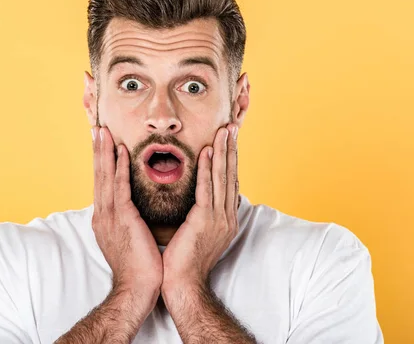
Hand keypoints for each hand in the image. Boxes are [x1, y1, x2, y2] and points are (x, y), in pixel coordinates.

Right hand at [91, 126, 162, 310]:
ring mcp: (109, 217)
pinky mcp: (122, 219)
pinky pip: (120, 187)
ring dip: (105, 152)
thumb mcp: (129, 239)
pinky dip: (119, 168)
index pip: (102, 185)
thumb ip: (128, 221)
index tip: (102, 144)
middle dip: (98, 151)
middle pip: (99, 176)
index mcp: (104, 220)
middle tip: (97, 129)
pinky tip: (121, 151)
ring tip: (104, 131)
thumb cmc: (139, 267)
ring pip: (105, 177)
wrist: (138, 289)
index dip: (101, 163)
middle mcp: (102, 215)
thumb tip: (134, 209)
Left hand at [161, 123, 239, 295]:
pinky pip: (206, 189)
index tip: (228, 140)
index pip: (229, 183)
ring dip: (223, 152)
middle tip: (231, 127)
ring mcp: (219, 219)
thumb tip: (200, 199)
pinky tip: (207, 152)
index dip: (229, 160)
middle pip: (230, 176)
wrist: (182, 286)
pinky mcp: (205, 221)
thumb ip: (202, 214)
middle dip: (231, 150)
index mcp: (226, 219)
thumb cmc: (184, 262)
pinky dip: (207, 169)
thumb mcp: (198, 234)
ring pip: (221, 178)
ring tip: (223, 131)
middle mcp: (227, 217)